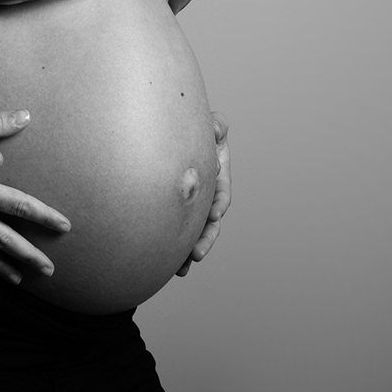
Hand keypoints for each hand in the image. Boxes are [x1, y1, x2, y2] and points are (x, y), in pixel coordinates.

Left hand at [176, 112, 230, 275]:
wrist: (170, 136)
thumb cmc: (195, 130)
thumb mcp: (211, 125)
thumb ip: (217, 125)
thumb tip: (216, 129)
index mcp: (218, 178)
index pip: (221, 194)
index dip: (218, 204)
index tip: (213, 214)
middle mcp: (207, 197)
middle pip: (209, 222)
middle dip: (205, 238)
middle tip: (197, 253)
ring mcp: (193, 208)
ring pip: (194, 233)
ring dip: (190, 250)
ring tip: (183, 266)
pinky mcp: (176, 214)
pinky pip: (177, 234)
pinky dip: (175, 251)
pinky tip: (170, 266)